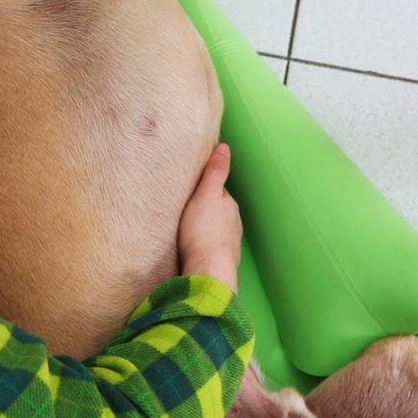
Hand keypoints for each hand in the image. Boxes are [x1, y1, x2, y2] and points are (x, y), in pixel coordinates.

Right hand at [178, 143, 241, 292]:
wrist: (207, 271)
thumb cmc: (203, 230)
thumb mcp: (207, 194)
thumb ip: (215, 171)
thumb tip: (225, 146)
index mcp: (230, 206)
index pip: (217, 191)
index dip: (204, 188)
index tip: (190, 189)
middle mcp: (233, 224)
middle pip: (216, 212)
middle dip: (204, 211)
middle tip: (183, 210)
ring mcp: (228, 244)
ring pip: (213, 230)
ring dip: (203, 229)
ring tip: (184, 230)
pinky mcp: (219, 262)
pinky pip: (209, 248)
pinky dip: (202, 246)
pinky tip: (190, 248)